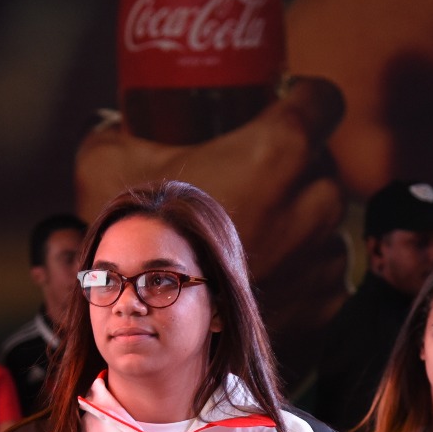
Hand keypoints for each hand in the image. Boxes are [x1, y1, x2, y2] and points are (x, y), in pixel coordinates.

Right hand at [76, 78, 347, 385]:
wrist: (154, 332)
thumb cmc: (137, 241)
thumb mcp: (105, 162)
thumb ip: (114, 129)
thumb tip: (116, 116)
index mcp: (273, 153)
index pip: (321, 101)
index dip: (306, 98)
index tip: (292, 103)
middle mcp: (309, 201)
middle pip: (322, 164)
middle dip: (296, 169)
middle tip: (257, 177)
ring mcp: (320, 253)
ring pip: (327, 220)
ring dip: (302, 221)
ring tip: (260, 230)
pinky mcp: (323, 299)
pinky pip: (328, 271)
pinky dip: (305, 270)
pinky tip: (272, 270)